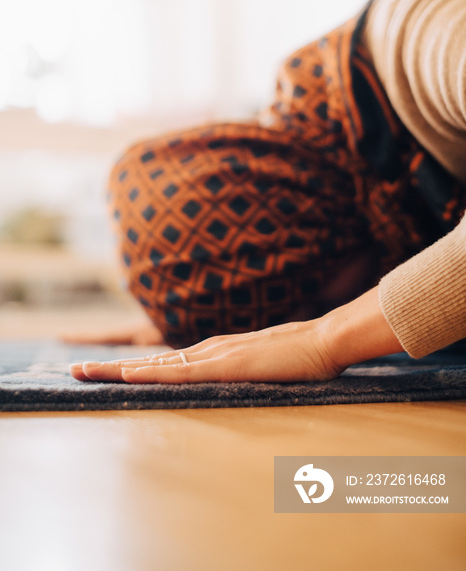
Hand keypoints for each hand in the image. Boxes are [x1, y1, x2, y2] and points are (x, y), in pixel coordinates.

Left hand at [69, 318, 340, 383]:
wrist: (323, 341)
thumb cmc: (299, 357)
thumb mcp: (263, 367)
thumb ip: (244, 372)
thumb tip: (235, 379)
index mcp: (214, 352)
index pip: (165, 362)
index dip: (135, 367)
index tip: (108, 373)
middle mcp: (207, 350)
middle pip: (151, 360)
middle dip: (112, 366)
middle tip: (76, 370)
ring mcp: (215, 355)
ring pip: (157, 364)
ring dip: (118, 369)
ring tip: (85, 372)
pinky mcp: (226, 364)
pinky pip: (181, 372)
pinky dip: (152, 374)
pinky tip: (129, 375)